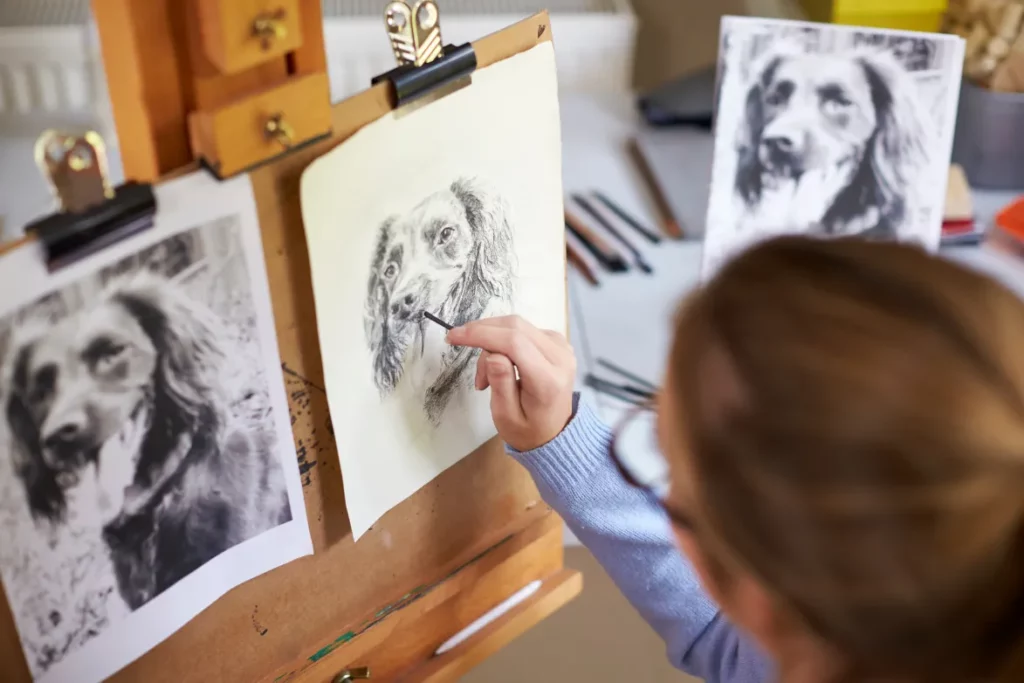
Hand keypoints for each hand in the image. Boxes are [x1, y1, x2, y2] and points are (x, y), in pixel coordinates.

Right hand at [446, 315, 575, 451]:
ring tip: (485, 376)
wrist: (553, 432)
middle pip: (515, 327)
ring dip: (492, 341)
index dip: (481, 334)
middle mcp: (561, 357)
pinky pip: (523, 330)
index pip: (514, 343)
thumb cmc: (527, 429)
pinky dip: (503, 341)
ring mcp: (562, 347)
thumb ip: (501, 383)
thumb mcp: (506, 416)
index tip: (453, 336)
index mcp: (549, 380)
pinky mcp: (557, 342)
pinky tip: (499, 363)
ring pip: (517, 326)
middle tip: (459, 348)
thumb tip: (491, 355)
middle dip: (482, 333)